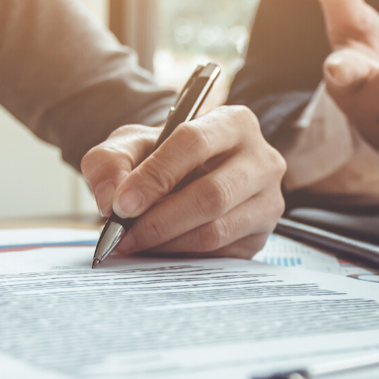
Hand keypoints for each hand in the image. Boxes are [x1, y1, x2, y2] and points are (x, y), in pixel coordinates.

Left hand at [80, 106, 285, 258]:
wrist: (190, 177)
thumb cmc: (165, 156)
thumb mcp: (132, 145)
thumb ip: (110, 160)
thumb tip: (111, 199)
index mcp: (233, 122)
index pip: (194, 143)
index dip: (155, 176)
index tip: (122, 204)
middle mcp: (261, 159)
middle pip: (211, 194)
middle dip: (159, 220)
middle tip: (123, 235)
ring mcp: (268, 200)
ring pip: (216, 230)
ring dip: (168, 243)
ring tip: (135, 244)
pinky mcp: (262, 234)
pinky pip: (220, 254)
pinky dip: (183, 256)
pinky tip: (160, 250)